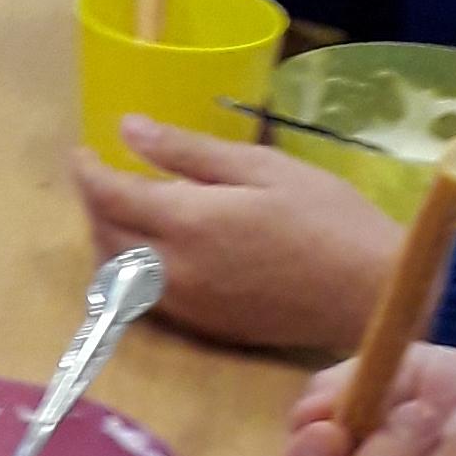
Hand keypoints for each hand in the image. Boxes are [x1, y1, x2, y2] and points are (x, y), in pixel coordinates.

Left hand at [74, 123, 398, 351]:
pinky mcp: (202, 326)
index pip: (108, 195)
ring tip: (129, 210)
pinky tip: (157, 248)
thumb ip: (187, 152)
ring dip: (108, 239)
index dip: (87, 171)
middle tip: (107, 175)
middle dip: (94, 204)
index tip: (82, 150)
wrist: (372, 293)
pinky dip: (132, 270)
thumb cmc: (326, 217)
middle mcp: (173, 271)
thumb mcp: (262, 167)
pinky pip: (144, 297)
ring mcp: (186, 305)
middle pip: (103, 236)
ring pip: (116, 274)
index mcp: (187, 223)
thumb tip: (126, 128)